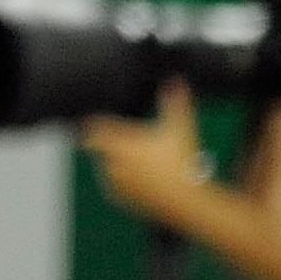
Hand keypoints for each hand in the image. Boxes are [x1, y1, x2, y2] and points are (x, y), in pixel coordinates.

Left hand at [83, 79, 210, 226]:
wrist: (186, 201)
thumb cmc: (182, 162)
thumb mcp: (180, 128)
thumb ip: (176, 103)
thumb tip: (177, 78)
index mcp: (121, 144)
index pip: (95, 128)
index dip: (94, 123)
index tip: (95, 121)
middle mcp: (112, 163)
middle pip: (97, 147)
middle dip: (104, 142)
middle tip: (112, 139)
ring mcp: (114, 182)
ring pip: (103, 166)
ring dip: (110, 161)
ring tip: (131, 160)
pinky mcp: (119, 198)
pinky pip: (110, 185)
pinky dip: (117, 180)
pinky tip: (132, 177)